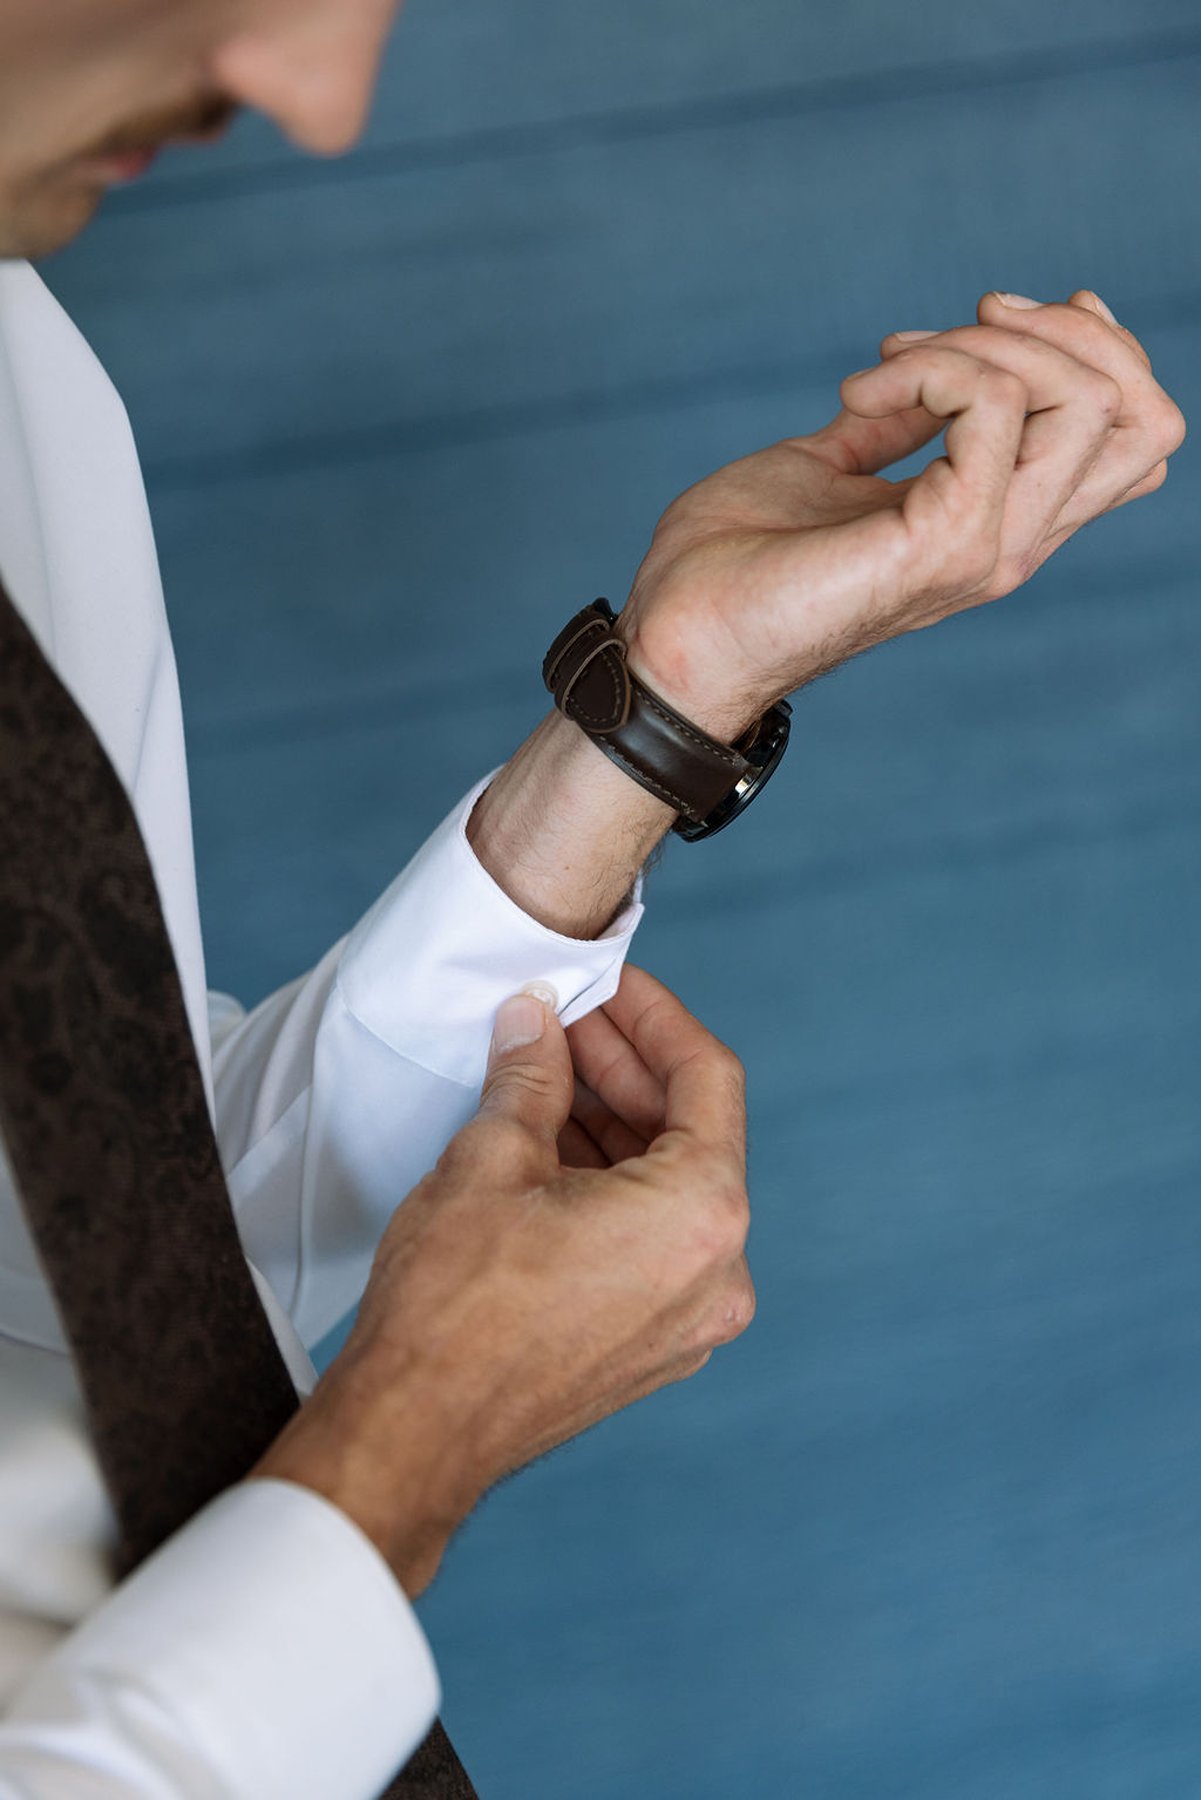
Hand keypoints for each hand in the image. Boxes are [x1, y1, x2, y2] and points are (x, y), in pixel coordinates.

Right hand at [253, 967, 752, 1593]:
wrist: (416, 1431)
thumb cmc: (452, 1305)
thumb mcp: (491, 1159)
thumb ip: (532, 1073)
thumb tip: (536, 1019)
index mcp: (701, 1216)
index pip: (706, 1077)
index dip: (653, 1017)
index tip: (608, 982)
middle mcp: (720, 1272)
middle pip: (691, 1133)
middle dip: (623, 1069)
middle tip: (562, 1018)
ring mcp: (691, 1318)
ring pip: (670, 1187)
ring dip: (613, 1125)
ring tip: (543, 1073)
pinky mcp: (655, 1345)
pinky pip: (653, 1240)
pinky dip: (612, 1186)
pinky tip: (550, 1144)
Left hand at [619, 289, 1186, 738]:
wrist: (676, 639)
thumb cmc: (736, 565)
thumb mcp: (829, 468)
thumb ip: (896, 430)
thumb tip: (928, 371)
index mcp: (997, 523)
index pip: (1131, 434)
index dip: (1093, 349)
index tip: (984, 320)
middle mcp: (1011, 541)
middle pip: (1141, 416)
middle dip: (1060, 331)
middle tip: (942, 334)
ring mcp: (987, 548)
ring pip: (1084, 400)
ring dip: (979, 345)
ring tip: (882, 373)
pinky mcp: (945, 544)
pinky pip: (994, 405)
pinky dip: (929, 368)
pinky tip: (855, 399)